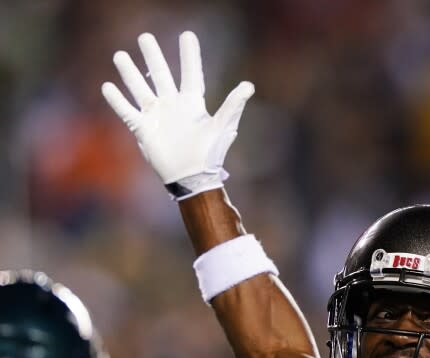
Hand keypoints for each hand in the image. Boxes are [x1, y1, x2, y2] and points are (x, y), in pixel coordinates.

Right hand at [102, 31, 253, 199]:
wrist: (192, 177)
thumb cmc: (210, 153)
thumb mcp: (223, 127)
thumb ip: (233, 105)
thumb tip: (248, 85)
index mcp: (192, 103)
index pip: (190, 73)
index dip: (189, 55)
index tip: (187, 35)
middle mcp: (172, 105)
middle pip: (160, 75)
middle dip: (152, 57)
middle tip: (145, 37)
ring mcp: (157, 116)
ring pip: (140, 89)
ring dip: (130, 73)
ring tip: (119, 56)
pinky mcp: (143, 129)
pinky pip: (127, 112)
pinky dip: (117, 100)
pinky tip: (107, 86)